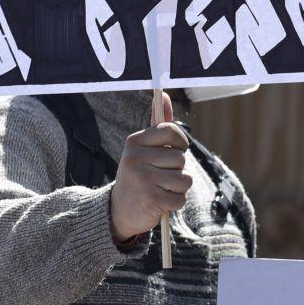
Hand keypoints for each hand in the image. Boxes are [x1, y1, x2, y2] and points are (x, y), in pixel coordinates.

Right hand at [109, 93, 190, 242]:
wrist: (119, 210)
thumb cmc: (139, 175)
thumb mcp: (144, 149)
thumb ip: (158, 125)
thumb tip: (164, 94)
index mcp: (135, 141)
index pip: (171, 130)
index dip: (180, 143)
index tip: (174, 151)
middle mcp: (135, 157)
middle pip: (181, 159)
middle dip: (177, 170)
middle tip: (159, 177)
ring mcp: (142, 179)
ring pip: (184, 179)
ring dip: (178, 188)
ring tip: (160, 189)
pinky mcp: (150, 200)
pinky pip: (180, 199)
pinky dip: (174, 203)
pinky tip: (159, 203)